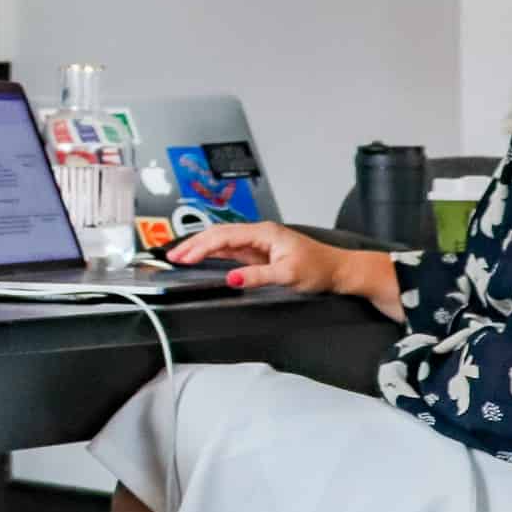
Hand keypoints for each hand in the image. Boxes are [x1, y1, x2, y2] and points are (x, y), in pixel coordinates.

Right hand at [165, 222, 349, 294]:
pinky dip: (213, 253)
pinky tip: (202, 257)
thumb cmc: (319, 268)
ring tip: (181, 256)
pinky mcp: (260, 253)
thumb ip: (256, 276)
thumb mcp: (287, 275)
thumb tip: (231, 278)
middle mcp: (259, 233)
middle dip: (193, 244)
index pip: (223, 236)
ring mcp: (259, 242)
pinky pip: (231, 250)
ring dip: (201, 247)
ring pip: (222, 241)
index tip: (183, 257)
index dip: (200, 247)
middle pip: (218, 234)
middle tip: (173, 256)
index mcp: (264, 233)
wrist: (339, 271)